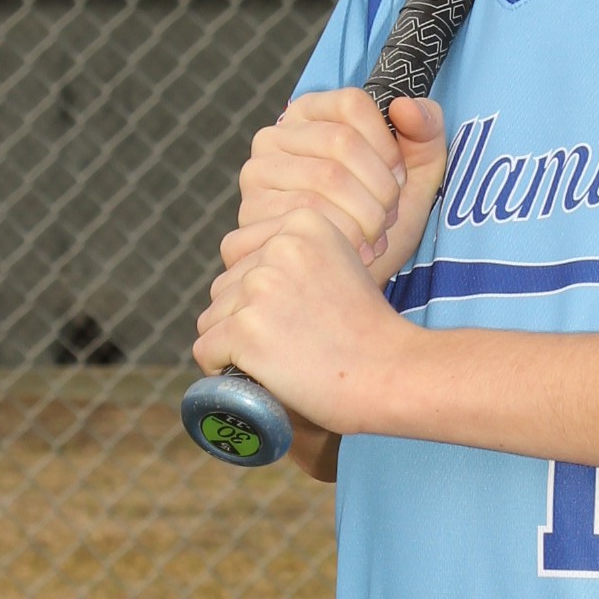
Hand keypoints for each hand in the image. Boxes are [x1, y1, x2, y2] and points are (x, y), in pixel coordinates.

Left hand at [193, 201, 411, 435]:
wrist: (393, 374)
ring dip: (234, 346)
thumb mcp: (342, 265)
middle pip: (224, 286)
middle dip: (245, 319)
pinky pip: (205, 350)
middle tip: (293, 343)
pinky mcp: (245, 329)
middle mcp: (279, 247)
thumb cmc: (370, 333)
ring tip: (283, 360)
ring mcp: (260, 287)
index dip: (257, 292)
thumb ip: (297, 258)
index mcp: (304, 222)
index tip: (297, 315)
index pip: (241, 253)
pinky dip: (222, 370)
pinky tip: (259, 376)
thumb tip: (247, 274)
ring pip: (212, 318)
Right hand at [226, 88, 446, 289]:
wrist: (345, 283)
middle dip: (379, 186)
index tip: (400, 179)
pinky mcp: (251, 213)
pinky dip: (343, 236)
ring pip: (327, 177)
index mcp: (311, 113)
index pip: (352, 104)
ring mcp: (257, 174)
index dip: (387, 145)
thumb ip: (426, 132)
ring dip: (365, 213)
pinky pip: (306, 214)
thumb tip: (404, 107)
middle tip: (389, 217)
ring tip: (375, 236)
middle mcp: (274, 136)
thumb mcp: (415, 176)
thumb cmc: (378, 222)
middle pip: (341, 141)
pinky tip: (354, 252)